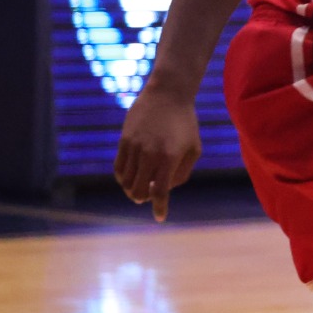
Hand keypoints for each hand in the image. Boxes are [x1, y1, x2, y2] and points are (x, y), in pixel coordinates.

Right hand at [115, 88, 201, 220]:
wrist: (168, 95)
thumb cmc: (185, 124)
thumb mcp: (193, 149)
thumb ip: (182, 173)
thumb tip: (165, 190)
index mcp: (170, 158)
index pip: (160, 191)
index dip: (159, 207)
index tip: (159, 218)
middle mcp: (149, 155)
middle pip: (138, 190)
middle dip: (143, 199)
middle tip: (148, 197)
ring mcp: (134, 147)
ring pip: (126, 181)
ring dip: (132, 189)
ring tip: (139, 188)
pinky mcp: (124, 140)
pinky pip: (118, 167)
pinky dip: (123, 178)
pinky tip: (129, 178)